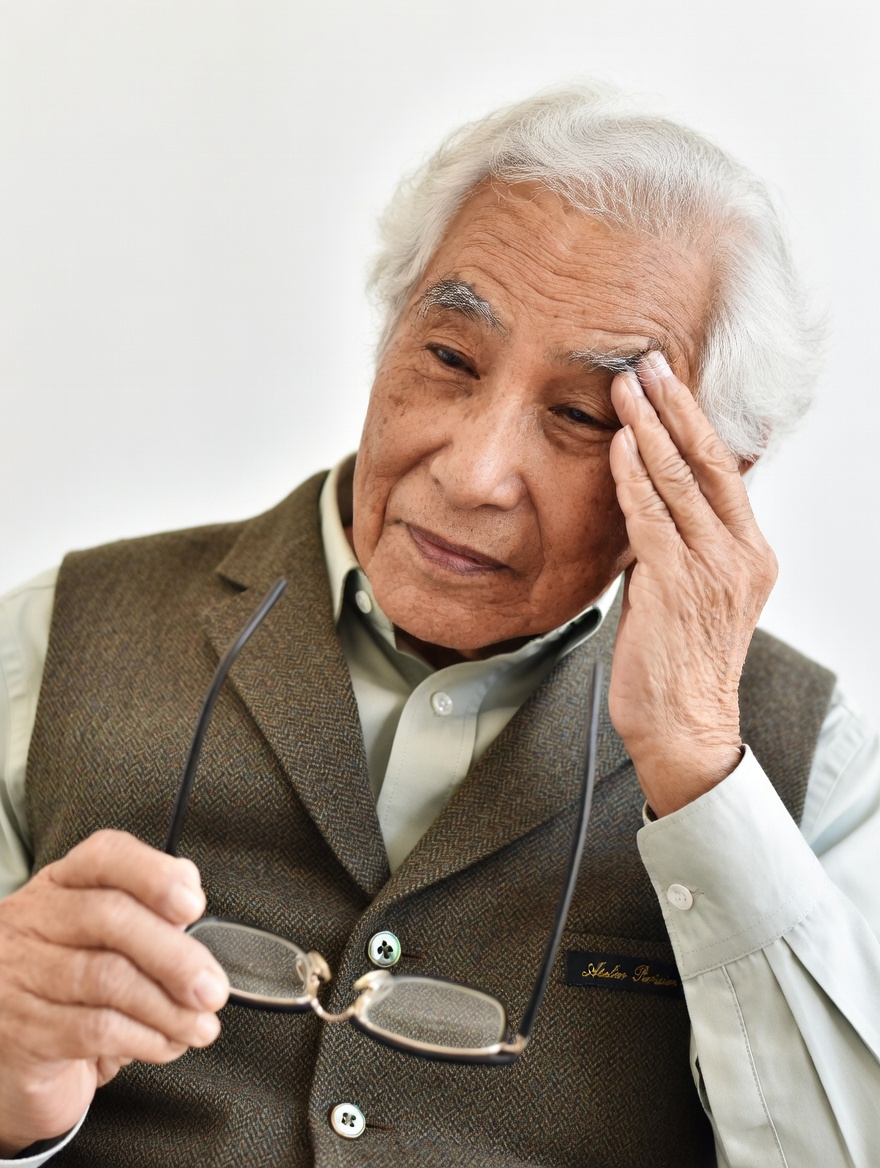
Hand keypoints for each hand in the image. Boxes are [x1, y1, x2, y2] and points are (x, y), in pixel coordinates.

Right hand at [0, 830, 228, 1156]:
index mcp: (59, 887)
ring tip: (199, 1026)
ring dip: (168, 1007)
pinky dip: (145, 1038)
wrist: (11, 1066)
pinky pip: (95, 1029)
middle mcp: (30, 922)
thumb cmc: (70, 996)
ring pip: (107, 978)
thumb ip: (147, 917)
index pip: (104, 856)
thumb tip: (190, 903)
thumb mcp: (107, 946)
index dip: (154, 873)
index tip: (194, 905)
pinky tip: (166, 1044)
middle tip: (212, 989)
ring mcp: (16, 976)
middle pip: (111, 917)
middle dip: (175, 956)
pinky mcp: (20, 1034)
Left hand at [607, 351, 777, 816]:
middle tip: (650, 363)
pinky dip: (634, 478)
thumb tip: (646, 499)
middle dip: (676, 407)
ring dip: (650, 429)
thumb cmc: (680, 662)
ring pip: (680, 481)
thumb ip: (677, 543)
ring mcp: (712, 570)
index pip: (725, 471)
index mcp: (750, 554)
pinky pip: (652, 518)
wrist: (684, 725)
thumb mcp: (692, 592)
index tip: (671, 383)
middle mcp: (740, 555)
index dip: (696, 422)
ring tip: (627, 388)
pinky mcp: (676, 586)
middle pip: (709, 462)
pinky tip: (620, 445)